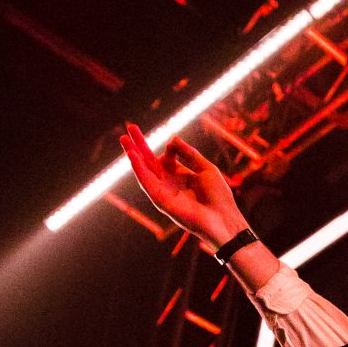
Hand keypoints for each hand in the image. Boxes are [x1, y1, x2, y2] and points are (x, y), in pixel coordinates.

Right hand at [119, 125, 243, 248]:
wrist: (223, 219)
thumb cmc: (218, 197)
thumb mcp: (206, 169)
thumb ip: (189, 154)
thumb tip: (172, 139)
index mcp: (181, 176)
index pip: (166, 157)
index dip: (169, 149)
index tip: (173, 145)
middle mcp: (169, 183)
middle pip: (149, 161)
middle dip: (138, 145)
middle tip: (128, 127)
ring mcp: (163, 192)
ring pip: (143, 170)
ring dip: (133, 154)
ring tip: (123, 138)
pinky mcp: (160, 201)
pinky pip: (146, 183)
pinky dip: (139, 169)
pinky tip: (132, 156)